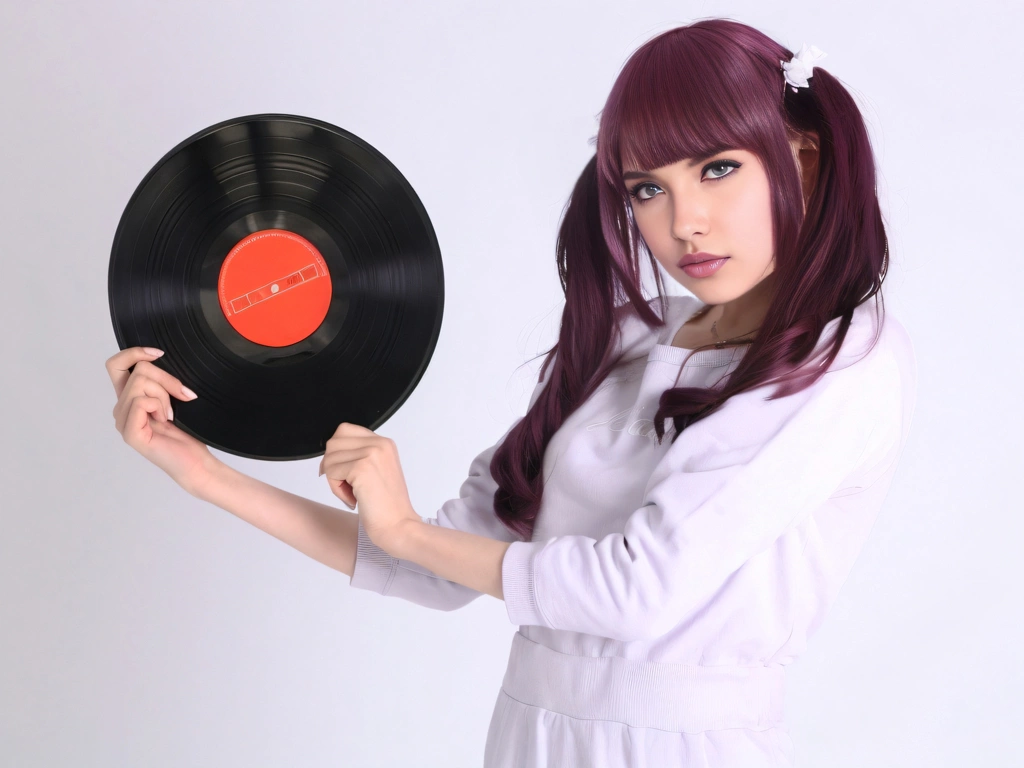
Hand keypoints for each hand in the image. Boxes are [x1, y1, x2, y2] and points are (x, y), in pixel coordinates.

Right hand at [106, 347, 213, 495]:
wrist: (197, 461)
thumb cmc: (188, 432)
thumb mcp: (173, 397)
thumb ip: (159, 380)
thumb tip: (157, 357)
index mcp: (128, 399)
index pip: (115, 365)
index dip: (134, 353)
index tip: (159, 353)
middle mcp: (121, 409)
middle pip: (137, 370)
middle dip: (166, 378)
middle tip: (183, 396)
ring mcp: (123, 422)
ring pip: (140, 384)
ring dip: (164, 395)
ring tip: (170, 414)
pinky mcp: (130, 433)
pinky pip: (141, 402)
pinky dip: (159, 406)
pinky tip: (165, 421)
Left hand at [319, 423, 418, 550]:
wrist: (398, 526)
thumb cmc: (385, 507)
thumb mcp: (376, 470)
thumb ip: (359, 456)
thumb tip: (329, 452)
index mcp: (384, 443)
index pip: (344, 431)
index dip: (337, 453)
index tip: (344, 474)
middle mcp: (380, 443)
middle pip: (333, 443)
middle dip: (333, 467)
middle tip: (349, 487)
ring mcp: (371, 453)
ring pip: (330, 458)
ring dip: (335, 481)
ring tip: (353, 494)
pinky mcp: (361, 467)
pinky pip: (331, 473)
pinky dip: (336, 490)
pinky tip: (354, 500)